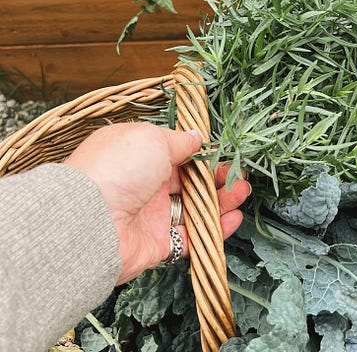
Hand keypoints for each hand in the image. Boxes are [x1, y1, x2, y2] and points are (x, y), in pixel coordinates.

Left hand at [64, 121, 250, 284]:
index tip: (223, 153)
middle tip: (239, 175)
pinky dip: (214, 229)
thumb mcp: (151, 138)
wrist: (89, 223)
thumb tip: (196, 136)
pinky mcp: (157, 243)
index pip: (176, 152)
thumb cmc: (117, 170)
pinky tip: (233, 218)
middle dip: (217, 177)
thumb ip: (178, 140)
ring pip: (194, 208)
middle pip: (189, 181)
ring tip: (242, 192)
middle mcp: (145, 185)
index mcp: (139, 155)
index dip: (201, 153)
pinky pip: (191, 236)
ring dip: (221, 200)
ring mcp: (151, 215)